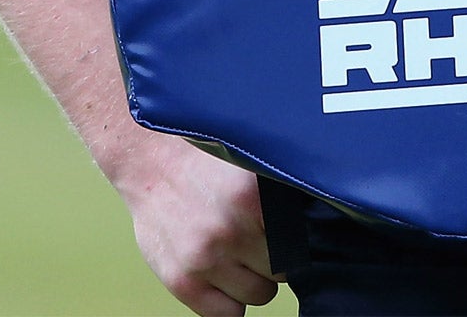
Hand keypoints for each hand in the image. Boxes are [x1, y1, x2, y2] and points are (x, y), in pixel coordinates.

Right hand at [113, 132, 283, 312]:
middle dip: (274, 260)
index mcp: (252, 198)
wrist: (151, 164)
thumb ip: (278, 197)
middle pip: (282, 271)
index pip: (299, 242)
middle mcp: (230, 230)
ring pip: (259, 295)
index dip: (294, 240)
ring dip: (254, 281)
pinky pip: (228, 315)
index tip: (285, 234)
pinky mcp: (182, 283)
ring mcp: (205, 259)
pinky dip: (230, 302)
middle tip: (257, 241)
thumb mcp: (249, 168)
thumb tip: (315, 225)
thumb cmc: (204, 165)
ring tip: (238, 257)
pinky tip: (223, 278)